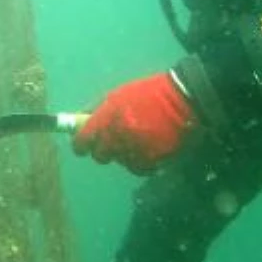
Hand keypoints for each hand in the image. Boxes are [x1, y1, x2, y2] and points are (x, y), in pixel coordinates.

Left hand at [73, 72, 194, 174]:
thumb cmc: (148, 94)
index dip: (80, 145)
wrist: (182, 101)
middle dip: (102, 150)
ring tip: (136, 138)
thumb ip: (97, 110)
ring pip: (119, 161)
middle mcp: (117, 136)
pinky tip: (146, 149)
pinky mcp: (151, 160)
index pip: (82, 141)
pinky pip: (137, 168)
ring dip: (123, 153)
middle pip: (100, 155)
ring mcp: (134, 150)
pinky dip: (139, 161)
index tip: (81, 146)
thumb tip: (81, 120)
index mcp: (106, 117)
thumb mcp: (118, 95)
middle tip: (110, 142)